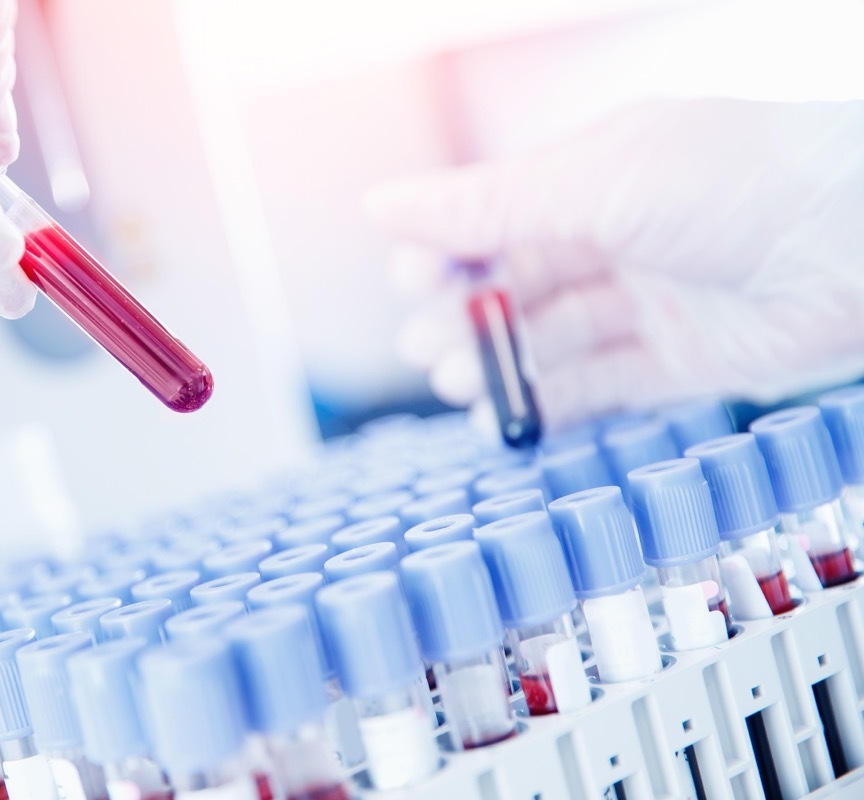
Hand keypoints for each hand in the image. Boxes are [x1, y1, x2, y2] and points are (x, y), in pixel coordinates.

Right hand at [366, 98, 863, 427]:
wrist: (860, 245)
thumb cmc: (740, 183)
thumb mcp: (592, 185)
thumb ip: (485, 206)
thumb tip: (384, 204)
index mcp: (594, 177)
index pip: (494, 216)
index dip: (444, 249)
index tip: (408, 279)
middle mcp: (618, 236)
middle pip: (514, 284)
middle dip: (463, 315)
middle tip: (424, 346)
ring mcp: (648, 302)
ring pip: (548, 340)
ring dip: (498, 363)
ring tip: (460, 382)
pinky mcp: (677, 363)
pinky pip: (596, 388)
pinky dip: (547, 404)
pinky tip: (509, 417)